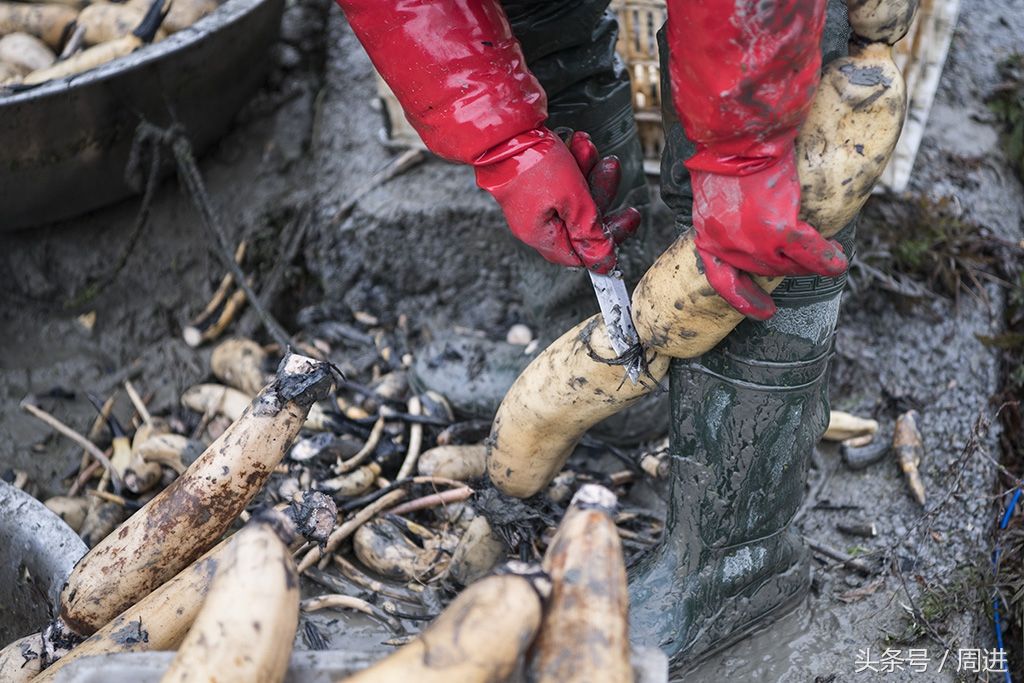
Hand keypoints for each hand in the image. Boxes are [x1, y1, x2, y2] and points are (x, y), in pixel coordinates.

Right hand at [475, 128, 638, 272]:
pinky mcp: (531, 179)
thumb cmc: (532, 163)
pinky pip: (561, 176)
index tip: (629, 220)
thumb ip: (591, 232)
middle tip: (612, 168)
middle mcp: (534, 221)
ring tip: (588, 147)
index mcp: (541, 235)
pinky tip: (575, 142)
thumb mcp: (573, 200)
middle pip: (580, 220)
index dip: (606, 238)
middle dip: (600, 190)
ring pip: (573, 193)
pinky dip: (572, 160)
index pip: (580, 253)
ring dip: (587, 169)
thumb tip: (604, 263)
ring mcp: (532, 200)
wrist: (502, 127)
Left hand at [691, 151, 847, 318]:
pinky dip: (826, 258)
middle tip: (811, 261)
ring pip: (789, 264)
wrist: (734, 136)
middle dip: (790, 267)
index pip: (723, 281)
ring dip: (812, 264)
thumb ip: (727, 218)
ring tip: (830, 258)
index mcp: (708, 238)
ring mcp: (753, 242)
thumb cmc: (726, 155)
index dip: (744, 299)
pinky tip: (837, 260)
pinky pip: (809, 252)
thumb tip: (747, 226)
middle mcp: (729, 247)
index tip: (765, 311)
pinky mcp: (778, 229)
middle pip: (765, 269)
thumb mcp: (714, 197)